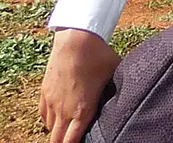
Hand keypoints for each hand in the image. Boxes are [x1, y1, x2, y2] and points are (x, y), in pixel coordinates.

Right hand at [39, 28, 118, 142]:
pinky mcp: (44, 92)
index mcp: (82, 111)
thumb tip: (129, 95)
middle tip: (73, 140)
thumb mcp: (115, 75)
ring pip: (49, 128)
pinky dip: (49, 119)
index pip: (72, 142)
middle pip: (57, 141)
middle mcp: (64, 110)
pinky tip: (58, 117)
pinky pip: (43, 114)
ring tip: (68, 129)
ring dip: (57, 131)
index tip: (84, 142)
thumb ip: (117, 91)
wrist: (76, 39)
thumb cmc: (98, 56)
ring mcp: (52, 102)